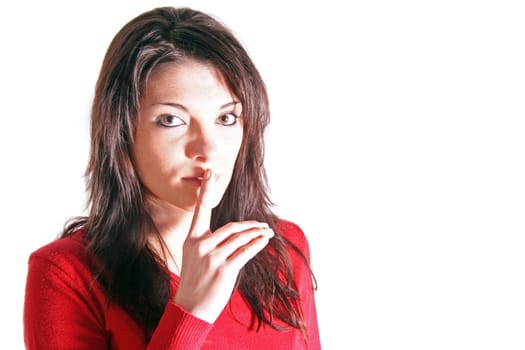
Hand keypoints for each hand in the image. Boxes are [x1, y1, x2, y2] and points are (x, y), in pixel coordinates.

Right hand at [173, 169, 273, 322]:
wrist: (190, 309)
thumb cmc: (195, 282)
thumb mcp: (194, 257)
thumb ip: (209, 242)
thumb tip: (234, 234)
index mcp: (192, 239)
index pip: (200, 210)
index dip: (206, 190)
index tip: (210, 173)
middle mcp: (201, 245)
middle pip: (232, 227)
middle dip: (251, 225)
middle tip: (263, 225)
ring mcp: (212, 257)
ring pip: (241, 238)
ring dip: (257, 234)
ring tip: (267, 233)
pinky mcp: (224, 269)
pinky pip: (245, 252)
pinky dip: (257, 245)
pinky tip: (264, 241)